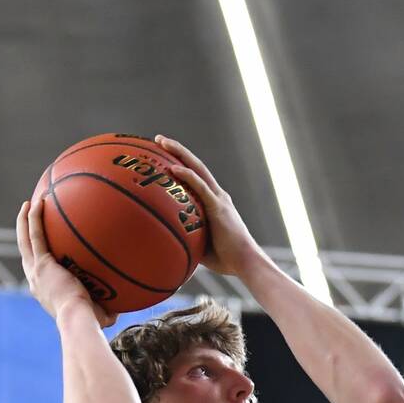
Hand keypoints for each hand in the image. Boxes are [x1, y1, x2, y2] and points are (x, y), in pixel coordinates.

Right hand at [17, 197, 116, 327]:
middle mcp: (35, 279)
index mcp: (44, 289)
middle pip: (25, 250)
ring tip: (30, 203)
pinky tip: (39, 202)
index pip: (37, 269)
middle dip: (25, 232)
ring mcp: (35, 271)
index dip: (37, 254)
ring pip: (25, 239)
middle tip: (28, 216)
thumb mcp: (99, 313)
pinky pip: (36, 235)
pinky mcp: (42, 263)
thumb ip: (107, 307)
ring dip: (25, 220)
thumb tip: (122, 306)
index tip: (42, 243)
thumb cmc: (90, 322)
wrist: (78, 320)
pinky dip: (34, 218)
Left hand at [152, 135, 266, 277]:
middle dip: (177, 150)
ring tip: (161, 142)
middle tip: (158, 140)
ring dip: (179, 153)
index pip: (196, 177)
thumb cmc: (225, 259)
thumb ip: (186, 237)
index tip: (164, 154)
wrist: (245, 263)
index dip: (182, 163)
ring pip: (197, 168)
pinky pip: (200, 187)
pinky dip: (186, 176)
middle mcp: (217, 195)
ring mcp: (218, 198)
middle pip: (195, 165)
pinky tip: (172, 168)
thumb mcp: (200, 245)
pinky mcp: (218, 207)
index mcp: (214, 202)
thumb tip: (165, 241)